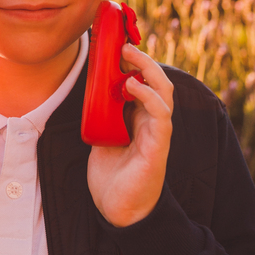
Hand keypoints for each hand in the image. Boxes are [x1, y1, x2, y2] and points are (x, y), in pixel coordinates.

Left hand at [87, 44, 173, 226]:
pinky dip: (148, 96)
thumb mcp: (102, 134)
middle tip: (123, 45)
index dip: (134, 62)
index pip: (144, 81)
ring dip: (148, 70)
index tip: (117, 45)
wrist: (118, 209)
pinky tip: (133, 86)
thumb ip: (102, 112)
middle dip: (142, 59)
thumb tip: (90, 86)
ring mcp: (157, 132)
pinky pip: (161, 115)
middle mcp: (152, 120)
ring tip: (129, 57)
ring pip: (163, 91)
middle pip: (157, 80)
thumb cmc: (112, 173)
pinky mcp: (158, 146)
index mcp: (140, 116)